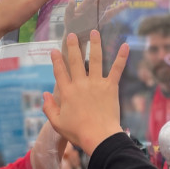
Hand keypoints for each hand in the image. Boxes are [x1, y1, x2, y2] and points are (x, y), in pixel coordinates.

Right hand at [43, 31, 127, 154]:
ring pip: (96, 59)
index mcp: (67, 92)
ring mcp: (96, 83)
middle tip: (72, 35)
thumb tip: (44, 94)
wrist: (99, 137)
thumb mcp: (57, 122)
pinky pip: (117, 69)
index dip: (56, 60)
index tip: (54, 50)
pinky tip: (125, 45)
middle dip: (73, 46)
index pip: (59, 72)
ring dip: (94, 44)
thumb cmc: (78, 132)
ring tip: (94, 32)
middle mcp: (80, 83)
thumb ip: (49, 108)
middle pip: (76, 61)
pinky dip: (121, 57)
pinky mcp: (111, 87)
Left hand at [64, 0, 127, 38]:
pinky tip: (126, 4)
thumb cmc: (70, 26)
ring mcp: (98, 13)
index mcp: (84, 5)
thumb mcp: (68, 18)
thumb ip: (70, 9)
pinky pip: (112, 13)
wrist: (76, 37)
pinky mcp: (103, 20)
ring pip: (108, 3)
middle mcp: (93, 7)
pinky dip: (119, 9)